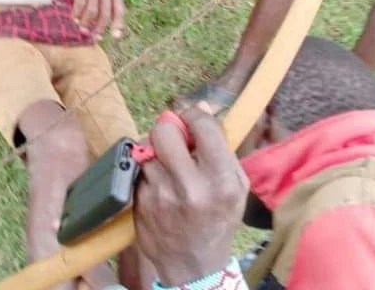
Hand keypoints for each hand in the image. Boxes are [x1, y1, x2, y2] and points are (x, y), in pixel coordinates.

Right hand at [61, 0, 124, 39]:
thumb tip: (107, 18)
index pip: (119, 10)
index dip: (118, 24)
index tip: (116, 37)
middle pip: (105, 14)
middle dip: (99, 28)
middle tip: (93, 36)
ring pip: (92, 11)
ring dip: (86, 22)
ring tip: (82, 28)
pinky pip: (80, 3)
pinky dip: (77, 13)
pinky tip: (75, 17)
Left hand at [134, 107, 248, 285]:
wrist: (193, 265)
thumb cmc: (218, 218)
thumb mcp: (236, 186)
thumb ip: (220, 146)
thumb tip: (199, 109)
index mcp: (219, 181)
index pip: (201, 126)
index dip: (194, 116)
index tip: (192, 120)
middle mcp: (188, 185)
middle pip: (163, 130)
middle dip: (169, 129)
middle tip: (176, 140)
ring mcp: (159, 193)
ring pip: (147, 147)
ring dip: (157, 152)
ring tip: (170, 169)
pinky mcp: (138, 200)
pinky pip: (138, 168)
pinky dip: (148, 171)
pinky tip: (160, 185)